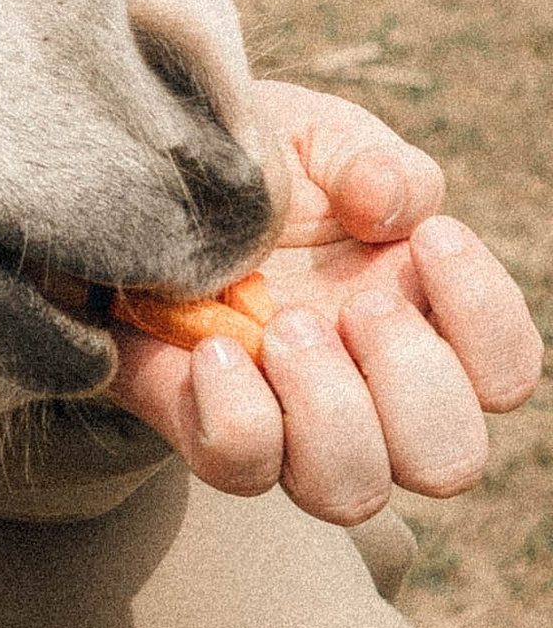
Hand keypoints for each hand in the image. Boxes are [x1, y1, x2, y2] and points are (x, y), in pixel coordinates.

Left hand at [111, 80, 541, 524]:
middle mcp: (364, 391)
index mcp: (417, 317)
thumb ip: (369, 159)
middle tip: (353, 304)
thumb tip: (392, 207)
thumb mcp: (310, 136)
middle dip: (411, 382)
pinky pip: (242, 470)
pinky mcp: (199, 426)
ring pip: (351, 492)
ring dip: (331, 411)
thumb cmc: (241, 164)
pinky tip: (214, 346)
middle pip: (448, 459)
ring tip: (283, 327)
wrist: (121, 178)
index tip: (429, 239)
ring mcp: (284, 422)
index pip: (506, 374)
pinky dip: (240, 416)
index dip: (487, 319)